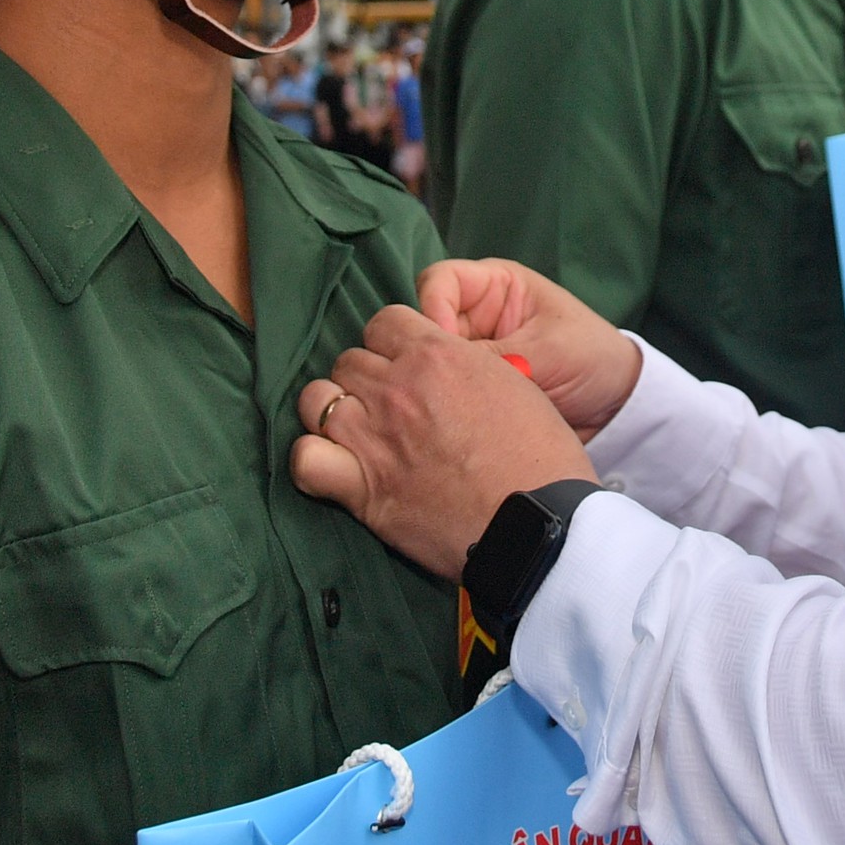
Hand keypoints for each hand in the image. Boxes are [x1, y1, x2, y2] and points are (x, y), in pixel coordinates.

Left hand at [290, 306, 594, 577]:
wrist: (537, 523)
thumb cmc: (540, 456)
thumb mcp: (514, 385)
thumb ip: (467, 366)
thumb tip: (448, 369)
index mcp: (437, 354)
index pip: (384, 322)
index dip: (392, 344)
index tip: (404, 366)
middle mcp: (396, 388)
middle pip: (349, 360)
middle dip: (365, 378)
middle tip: (389, 406)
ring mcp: (373, 436)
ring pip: (316, 400)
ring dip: (332, 411)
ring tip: (356, 431)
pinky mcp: (362, 488)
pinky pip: (305, 459)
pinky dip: (311, 459)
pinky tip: (331, 465)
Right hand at [416, 258, 642, 439]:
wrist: (617, 408)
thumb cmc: (592, 358)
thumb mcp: (546, 351)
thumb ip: (495, 356)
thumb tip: (440, 373)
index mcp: (495, 287)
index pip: (438, 282)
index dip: (431, 309)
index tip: (443, 347)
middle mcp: (476, 316)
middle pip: (424, 324)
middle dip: (429, 355)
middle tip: (441, 386)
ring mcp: (472, 354)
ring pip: (430, 363)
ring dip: (437, 384)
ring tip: (450, 410)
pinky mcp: (473, 389)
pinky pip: (445, 392)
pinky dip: (446, 406)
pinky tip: (454, 424)